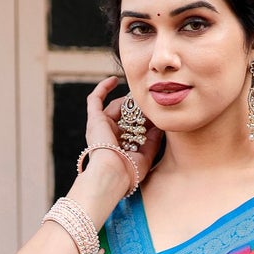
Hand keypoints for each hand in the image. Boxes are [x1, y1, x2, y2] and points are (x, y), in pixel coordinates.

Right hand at [87, 75, 162, 190]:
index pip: (132, 127)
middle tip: (150, 106)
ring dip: (129, 102)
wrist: (112, 174)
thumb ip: (153, 141)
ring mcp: (100, 127)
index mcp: (119, 146)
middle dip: (138, 110)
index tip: (156, 118)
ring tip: (141, 99)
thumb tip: (160, 125)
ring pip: (115, 107)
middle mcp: (108, 136)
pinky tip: (114, 79)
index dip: (144, 121)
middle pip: (124, 115)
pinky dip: (103, 88)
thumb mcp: (146, 156)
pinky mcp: (94, 120)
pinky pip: (95, 99)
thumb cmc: (128, 173)